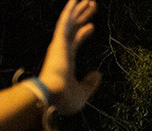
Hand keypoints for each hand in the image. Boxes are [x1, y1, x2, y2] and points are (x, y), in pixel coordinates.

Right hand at [38, 0, 101, 114]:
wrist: (53, 98)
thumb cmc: (65, 100)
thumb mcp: (83, 93)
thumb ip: (91, 83)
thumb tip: (98, 74)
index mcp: (65, 62)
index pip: (75, 42)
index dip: (83, 33)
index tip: (91, 26)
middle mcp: (61, 51)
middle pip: (73, 28)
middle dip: (82, 16)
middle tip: (91, 5)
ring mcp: (59, 46)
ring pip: (70, 22)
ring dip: (79, 10)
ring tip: (89, 0)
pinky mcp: (58, 43)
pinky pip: (64, 23)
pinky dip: (70, 11)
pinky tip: (75, 0)